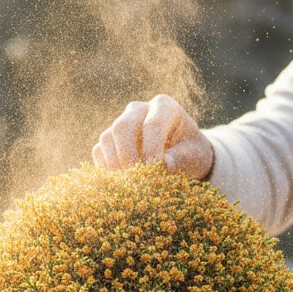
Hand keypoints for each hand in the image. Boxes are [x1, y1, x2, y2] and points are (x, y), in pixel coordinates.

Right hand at [92, 94, 213, 179]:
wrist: (181, 155)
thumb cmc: (190, 152)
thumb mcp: (193, 155)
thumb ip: (180, 159)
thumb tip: (163, 165)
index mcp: (164, 106)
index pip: (153, 125)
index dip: (151, 149)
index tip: (154, 171)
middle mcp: (139, 109)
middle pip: (122, 127)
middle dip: (127, 156)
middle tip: (135, 179)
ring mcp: (121, 122)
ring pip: (107, 138)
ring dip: (115, 164)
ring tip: (128, 185)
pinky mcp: (110, 139)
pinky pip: (99, 151)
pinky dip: (106, 168)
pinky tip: (120, 182)